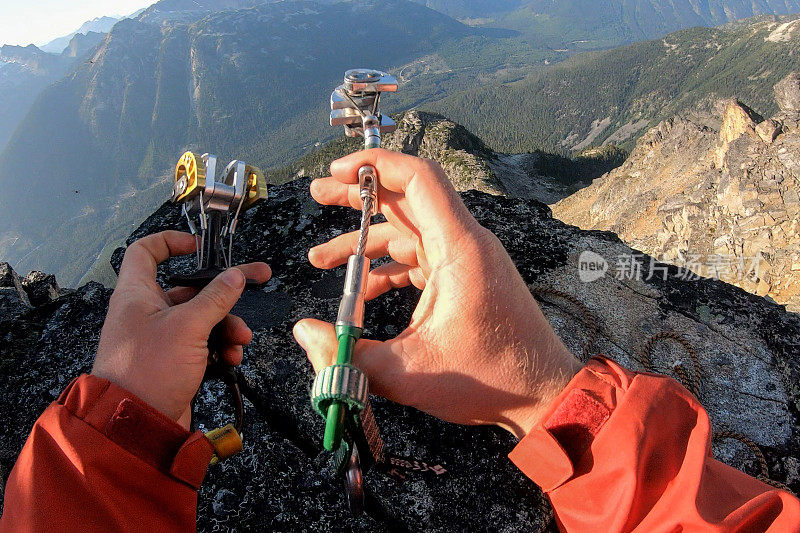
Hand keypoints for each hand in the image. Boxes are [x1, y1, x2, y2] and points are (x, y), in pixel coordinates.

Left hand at [92, 231, 269, 429]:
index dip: (171, 242)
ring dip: (226, 326)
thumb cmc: (150, 369)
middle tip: (258, 280)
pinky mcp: (172, 361)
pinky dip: (219, 348)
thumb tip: (235, 275)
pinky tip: (230, 359)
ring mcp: (160, 338)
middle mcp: (147, 312)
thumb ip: (215, 298)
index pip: (146, 252)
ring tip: (240, 339)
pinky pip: (201, 344)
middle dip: (224, 293)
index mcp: (138, 294)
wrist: (136, 424)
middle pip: (190, 289)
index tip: (200, 246)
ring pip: (201, 318)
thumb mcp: (188, 327)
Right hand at [294, 149, 580, 438]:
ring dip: (366, 242)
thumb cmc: (491, 380)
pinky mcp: (467, 280)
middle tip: (319, 194)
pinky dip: (389, 267)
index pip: (419, 179)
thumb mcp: (408, 373)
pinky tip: (362, 292)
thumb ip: (348, 355)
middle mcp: (466, 244)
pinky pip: (421, 259)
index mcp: (459, 248)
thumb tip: (302, 332)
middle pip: (407, 199)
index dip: (375, 164)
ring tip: (321, 258)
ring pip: (409, 232)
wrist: (543, 395)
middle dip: (359, 195)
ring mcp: (468, 261)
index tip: (337, 170)